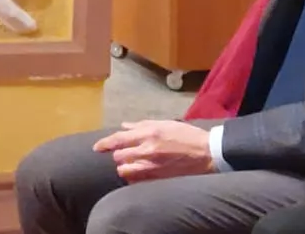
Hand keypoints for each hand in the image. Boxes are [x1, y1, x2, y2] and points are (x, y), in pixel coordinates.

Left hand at [93, 120, 215, 181]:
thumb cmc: (187, 135)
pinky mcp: (160, 178)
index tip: (97, 148)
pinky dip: (135, 178)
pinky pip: (138, 181)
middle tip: (125, 154)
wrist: (208, 153)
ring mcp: (153, 166)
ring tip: (131, 165)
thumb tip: (124, 126)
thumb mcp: (164, 123)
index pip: (118, 139)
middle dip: (119, 155)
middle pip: (119, 157)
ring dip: (125, 168)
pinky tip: (139, 175)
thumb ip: (141, 125)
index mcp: (148, 133)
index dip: (104, 144)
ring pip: (125, 171)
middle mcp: (147, 150)